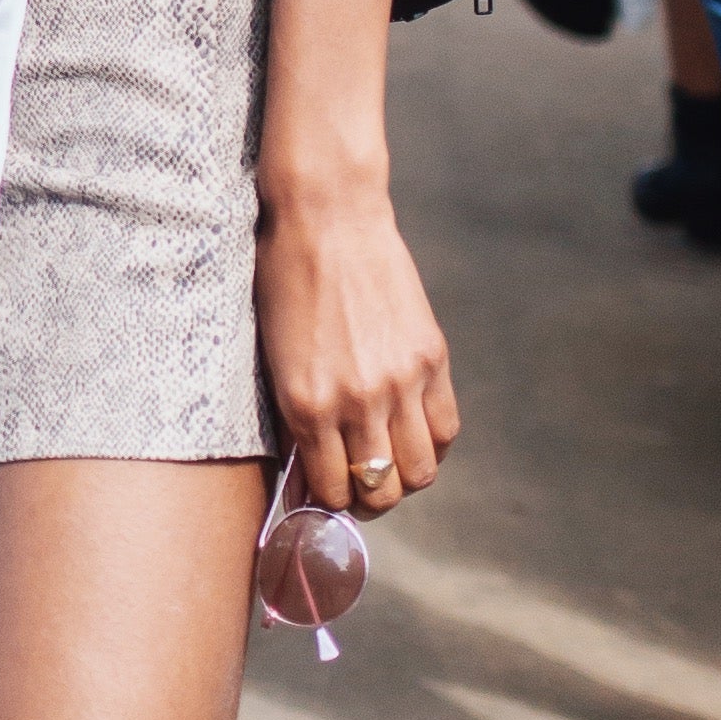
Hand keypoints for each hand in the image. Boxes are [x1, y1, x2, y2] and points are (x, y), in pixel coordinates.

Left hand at [257, 179, 458, 521]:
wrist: (328, 218)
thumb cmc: (285, 280)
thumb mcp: (274, 356)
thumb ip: (296, 416)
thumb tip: (310, 466)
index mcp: (307, 405)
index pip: (332, 490)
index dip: (329, 501)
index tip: (327, 494)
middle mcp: (357, 402)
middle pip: (382, 491)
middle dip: (369, 499)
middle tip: (360, 485)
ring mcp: (401, 381)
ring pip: (420, 471)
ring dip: (404, 477)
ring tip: (388, 461)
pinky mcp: (432, 357)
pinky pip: (446, 427)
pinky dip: (431, 442)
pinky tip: (411, 429)